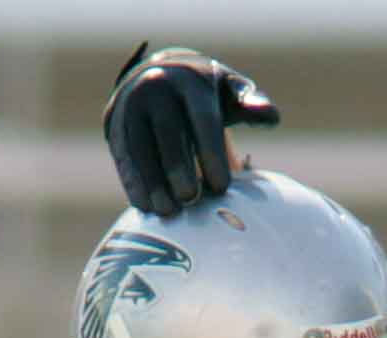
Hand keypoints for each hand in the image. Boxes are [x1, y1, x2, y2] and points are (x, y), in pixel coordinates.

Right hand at [104, 44, 280, 215]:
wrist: (157, 77)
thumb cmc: (203, 96)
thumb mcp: (228, 93)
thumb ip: (250, 107)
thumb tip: (272, 117)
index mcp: (189, 83)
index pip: (201, 120)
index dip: (211, 154)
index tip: (220, 188)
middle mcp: (156, 89)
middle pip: (168, 134)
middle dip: (178, 169)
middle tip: (191, 199)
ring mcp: (131, 105)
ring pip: (140, 146)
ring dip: (153, 181)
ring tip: (168, 212)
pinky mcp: (114, 124)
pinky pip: (123, 155)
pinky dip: (133, 181)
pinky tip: (144, 206)